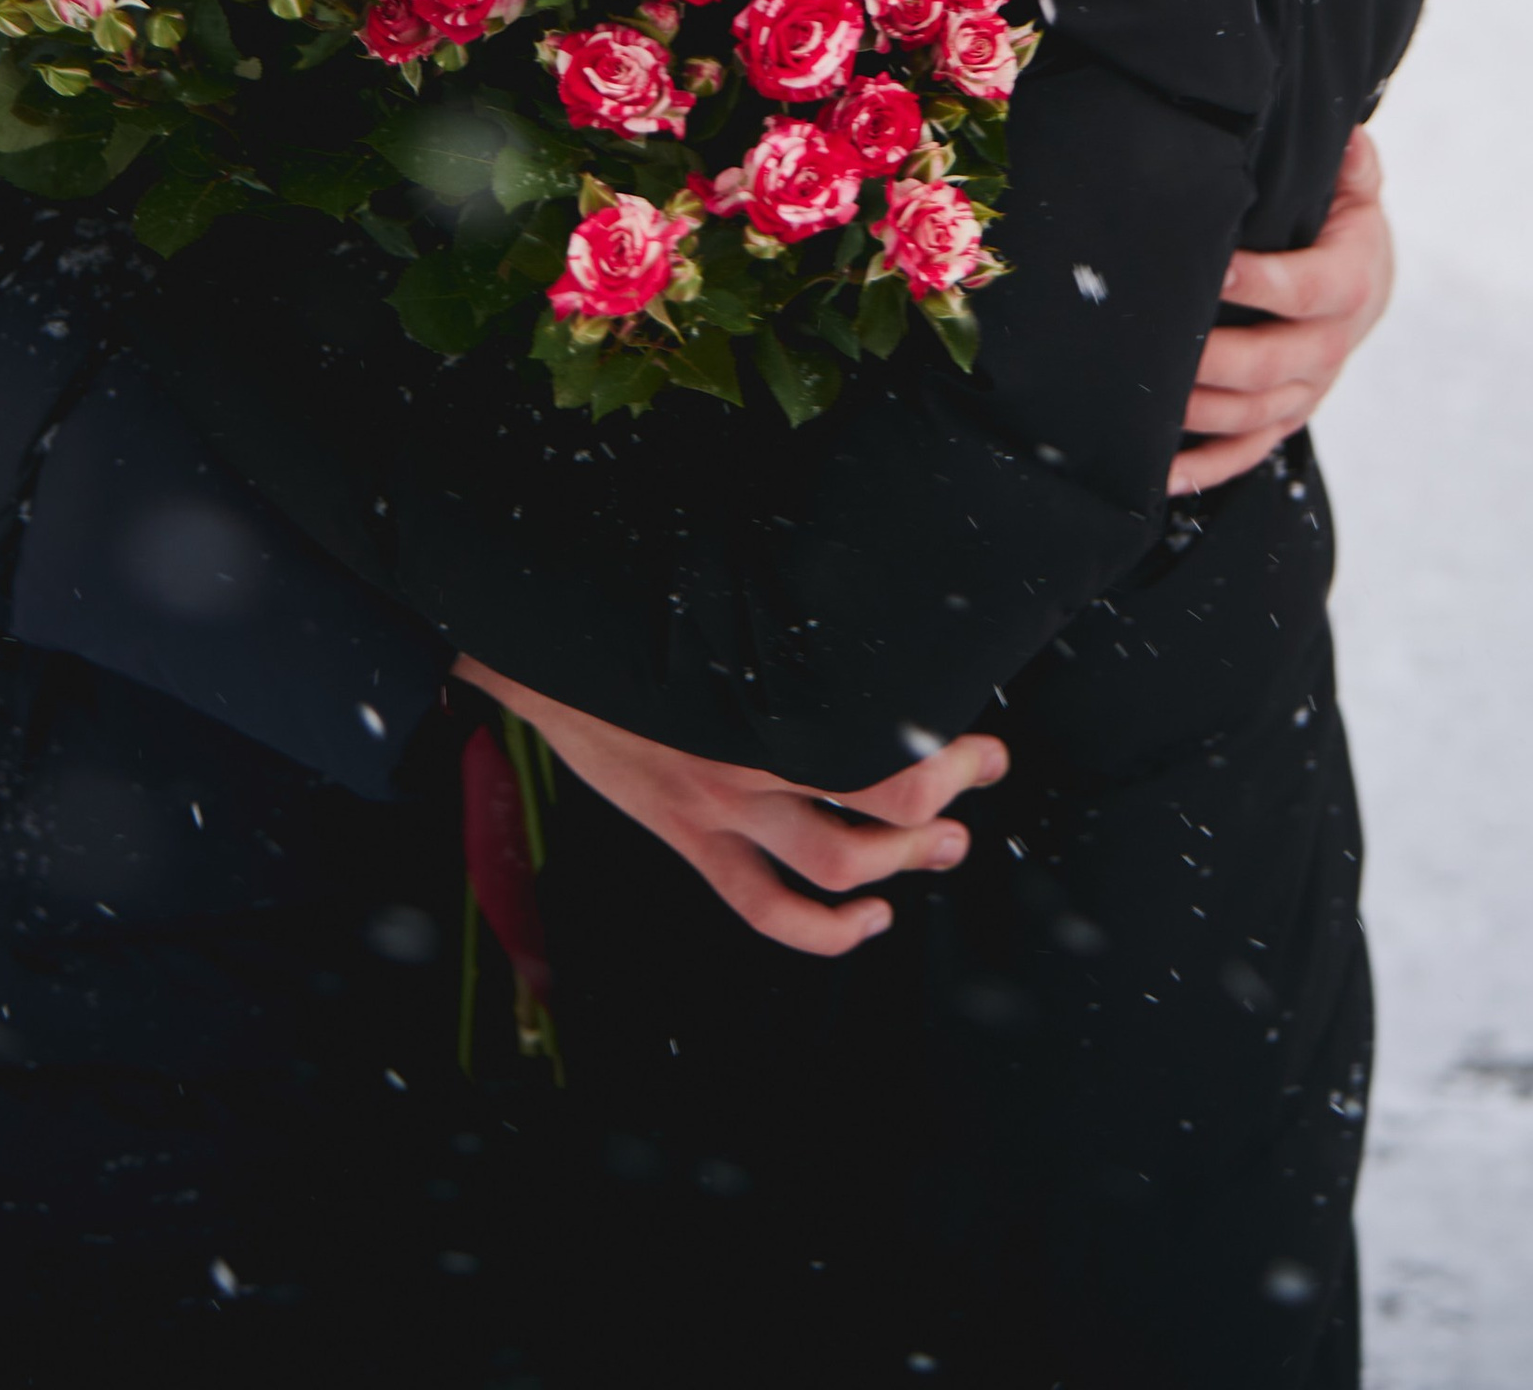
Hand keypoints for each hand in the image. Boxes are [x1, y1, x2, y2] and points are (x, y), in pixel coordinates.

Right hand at [450, 653, 1006, 958]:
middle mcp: (750, 761)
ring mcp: (718, 808)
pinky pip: (763, 908)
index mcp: (766, 696)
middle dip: (942, 807)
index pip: (884, 750)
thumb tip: (865, 601)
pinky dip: (823, 932)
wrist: (549, 652)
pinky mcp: (689, 837)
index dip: (949, 757)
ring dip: (901, 865)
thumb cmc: (644, 610)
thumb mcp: (723, 604)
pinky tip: (865, 920)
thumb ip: (791, 618)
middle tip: (975, 783)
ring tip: (940, 847)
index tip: (983, 746)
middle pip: (877, 812)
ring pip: (833, 866)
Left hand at [1167, 126, 1394, 495]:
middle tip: (1161, 345)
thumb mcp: (1355, 191)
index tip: (1214, 270)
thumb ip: (1353, 167)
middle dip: (1214, 359)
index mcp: (1351, 285)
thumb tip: (1351, 139)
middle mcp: (1332, 346)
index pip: (1307, 290)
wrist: (1368, 279)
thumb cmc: (1343, 225)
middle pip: (1273, 364)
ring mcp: (1309, 390)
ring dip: (1200, 413)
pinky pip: (1248, 451)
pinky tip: (1160, 476)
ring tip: (1147, 400)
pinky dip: (1206, 468)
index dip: (1262, 283)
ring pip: (1254, 414)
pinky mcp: (1287, 416)